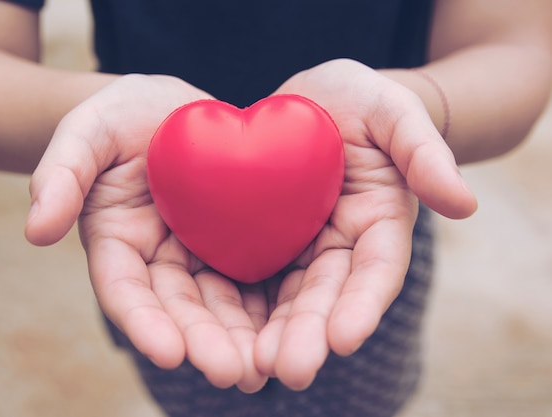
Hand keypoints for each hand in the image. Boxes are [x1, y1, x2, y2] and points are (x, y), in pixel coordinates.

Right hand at [24, 74, 267, 391]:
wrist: (169, 110)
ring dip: (242, 339)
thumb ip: (61, 173)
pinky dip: (270, 305)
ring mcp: (199, 254)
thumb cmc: (120, 117)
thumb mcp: (86, 132)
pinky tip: (293, 329)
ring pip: (220, 304)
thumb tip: (36, 231)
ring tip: (266, 369)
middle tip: (234, 374)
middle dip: (204, 343)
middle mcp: (159, 260)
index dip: (144, 323)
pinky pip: (255, 275)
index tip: (169, 353)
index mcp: (118, 242)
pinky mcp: (236, 242)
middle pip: (179, 309)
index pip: (126, 290)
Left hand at [253, 59, 477, 389]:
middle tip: (289, 370)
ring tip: (252, 367)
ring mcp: (299, 247)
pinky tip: (218, 332)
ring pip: (286, 298)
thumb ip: (424, 152)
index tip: (343, 338)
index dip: (362, 305)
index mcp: (378, 223)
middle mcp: (339, 246)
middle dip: (309, 334)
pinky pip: (248, 275)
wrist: (313, 101)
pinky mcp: (261, 240)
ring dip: (272, 334)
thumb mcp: (394, 111)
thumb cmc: (360, 101)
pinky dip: (237, 306)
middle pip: (326, 296)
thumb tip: (464, 205)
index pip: (375, 271)